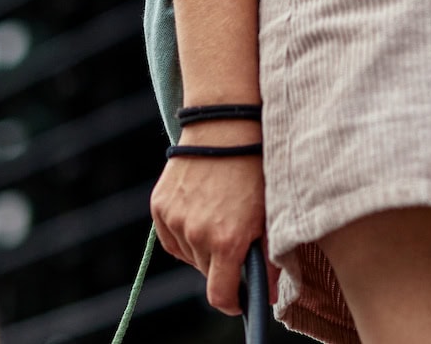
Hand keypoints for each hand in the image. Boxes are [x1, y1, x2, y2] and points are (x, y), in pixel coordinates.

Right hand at [149, 120, 269, 313]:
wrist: (224, 129)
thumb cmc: (254, 171)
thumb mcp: (268, 216)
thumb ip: (269, 260)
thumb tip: (270, 295)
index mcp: (226, 241)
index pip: (220, 296)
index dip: (232, 302)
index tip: (240, 299)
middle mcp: (195, 234)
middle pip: (206, 273)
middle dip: (222, 266)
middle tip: (236, 241)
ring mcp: (174, 219)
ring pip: (188, 255)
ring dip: (202, 248)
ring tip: (218, 218)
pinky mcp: (159, 206)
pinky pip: (170, 237)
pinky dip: (183, 234)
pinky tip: (199, 213)